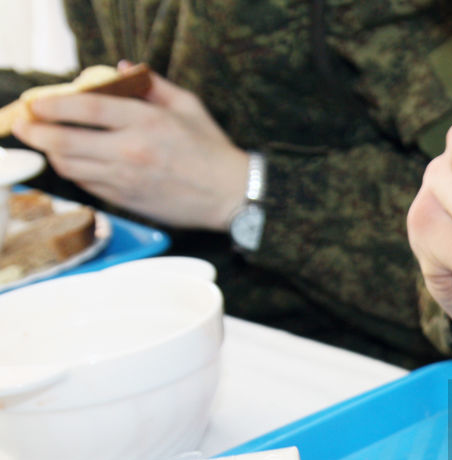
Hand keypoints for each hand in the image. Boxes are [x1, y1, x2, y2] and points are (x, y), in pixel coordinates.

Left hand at [11, 64, 247, 230]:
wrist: (231, 196)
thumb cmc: (212, 151)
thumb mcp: (189, 107)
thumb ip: (153, 86)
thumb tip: (121, 70)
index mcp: (146, 122)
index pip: (85, 107)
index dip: (51, 104)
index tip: (35, 102)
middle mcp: (131, 151)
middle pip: (63, 140)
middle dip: (34, 131)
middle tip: (23, 124)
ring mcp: (126, 179)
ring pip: (69, 165)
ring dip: (51, 152)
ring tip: (48, 142)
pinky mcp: (126, 200)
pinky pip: (86, 184)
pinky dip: (74, 171)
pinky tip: (75, 161)